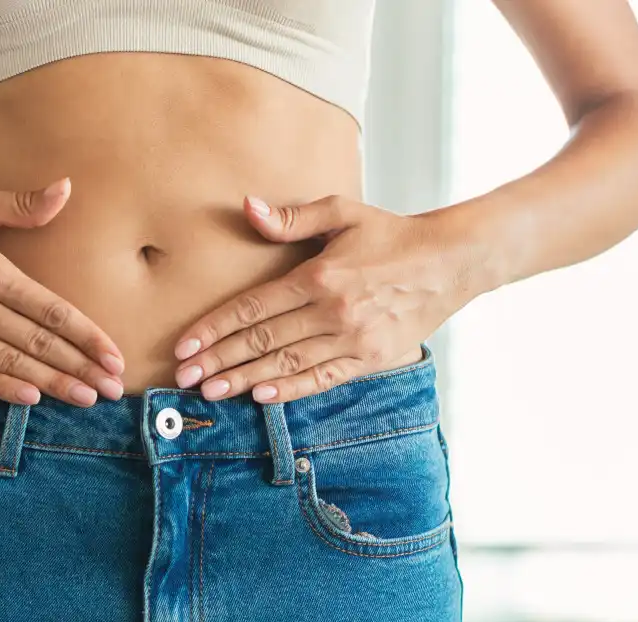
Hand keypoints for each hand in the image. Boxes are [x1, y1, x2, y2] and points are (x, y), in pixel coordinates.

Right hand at [0, 178, 125, 406]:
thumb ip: (20, 204)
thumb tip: (66, 189)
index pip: (51, 310)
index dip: (87, 336)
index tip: (114, 355)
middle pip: (38, 343)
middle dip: (80, 368)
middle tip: (114, 388)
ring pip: (10, 364)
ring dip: (52, 384)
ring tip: (85, 399)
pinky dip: (2, 388)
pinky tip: (30, 398)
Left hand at [172, 194, 469, 402]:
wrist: (451, 261)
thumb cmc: (392, 234)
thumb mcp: (343, 211)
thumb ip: (292, 217)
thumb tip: (248, 208)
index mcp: (319, 275)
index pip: (253, 308)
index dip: (214, 327)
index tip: (185, 344)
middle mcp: (332, 311)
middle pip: (262, 341)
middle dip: (219, 360)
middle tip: (185, 376)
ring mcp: (352, 339)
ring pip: (287, 364)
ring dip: (245, 379)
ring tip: (212, 391)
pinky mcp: (371, 358)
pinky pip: (323, 378)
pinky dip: (292, 389)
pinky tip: (263, 397)